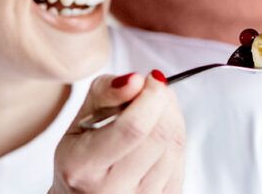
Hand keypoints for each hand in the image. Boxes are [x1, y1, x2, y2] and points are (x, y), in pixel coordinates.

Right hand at [49, 71, 184, 193]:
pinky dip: (174, 138)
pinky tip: (157, 135)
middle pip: (160, 135)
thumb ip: (104, 92)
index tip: (151, 79)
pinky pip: (181, 160)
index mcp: (83, 167)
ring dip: (171, 118)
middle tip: (153, 91)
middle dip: (163, 103)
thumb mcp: (79, 120)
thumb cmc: (80, 156)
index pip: (132, 128)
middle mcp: (112, 190)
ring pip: (175, 145)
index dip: (150, 97)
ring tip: (152, 112)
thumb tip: (135, 80)